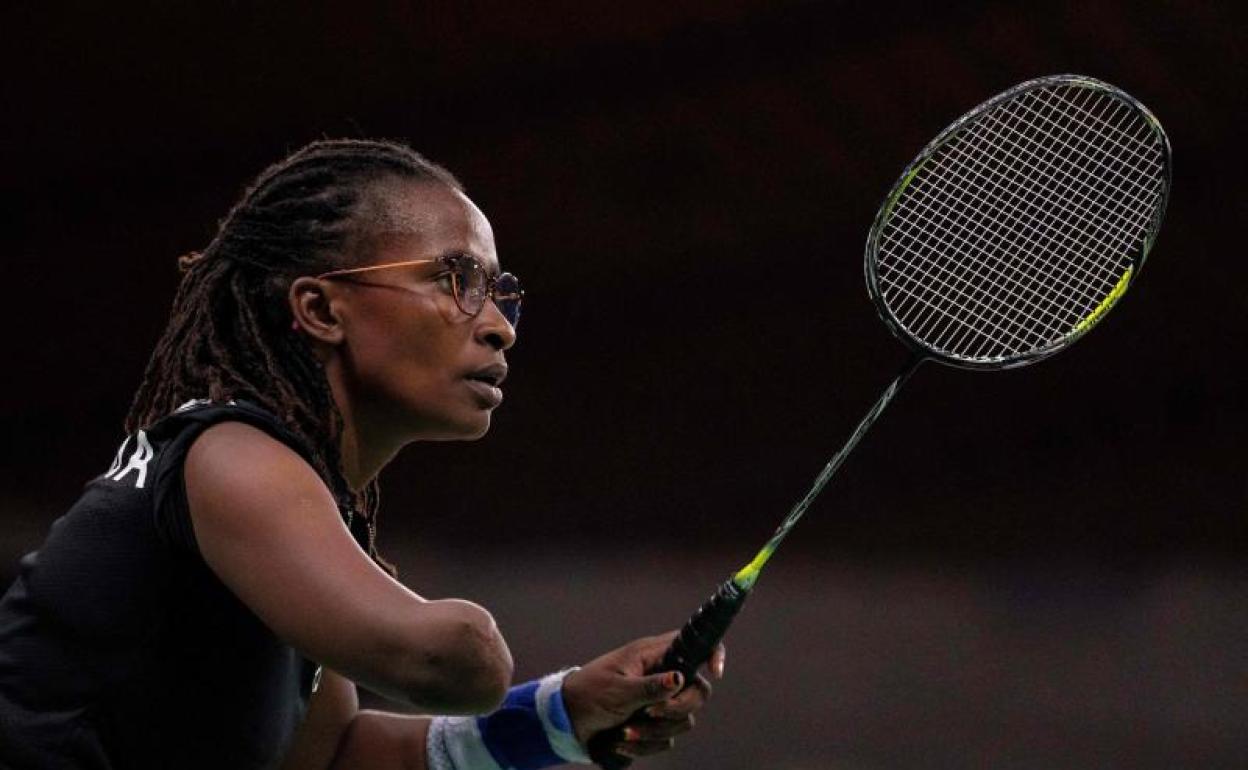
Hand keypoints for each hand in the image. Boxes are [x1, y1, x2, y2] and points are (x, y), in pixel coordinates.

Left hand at [561, 631, 725, 759]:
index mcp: (654, 655)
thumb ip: (650, 687)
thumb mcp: (618, 689)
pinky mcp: (653, 725)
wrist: (568, 721)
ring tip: (625, 731)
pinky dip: (645, 744)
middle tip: (652, 713)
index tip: (715, 672)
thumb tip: (679, 679)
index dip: (713, 653)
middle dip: (677, 708)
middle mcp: (662, 676)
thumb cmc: (589, 693)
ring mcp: (659, 702)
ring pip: (683, 721)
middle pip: (697, 692)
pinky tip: (621, 741)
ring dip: (654, 732)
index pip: (695, 645)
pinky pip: (666, 740)